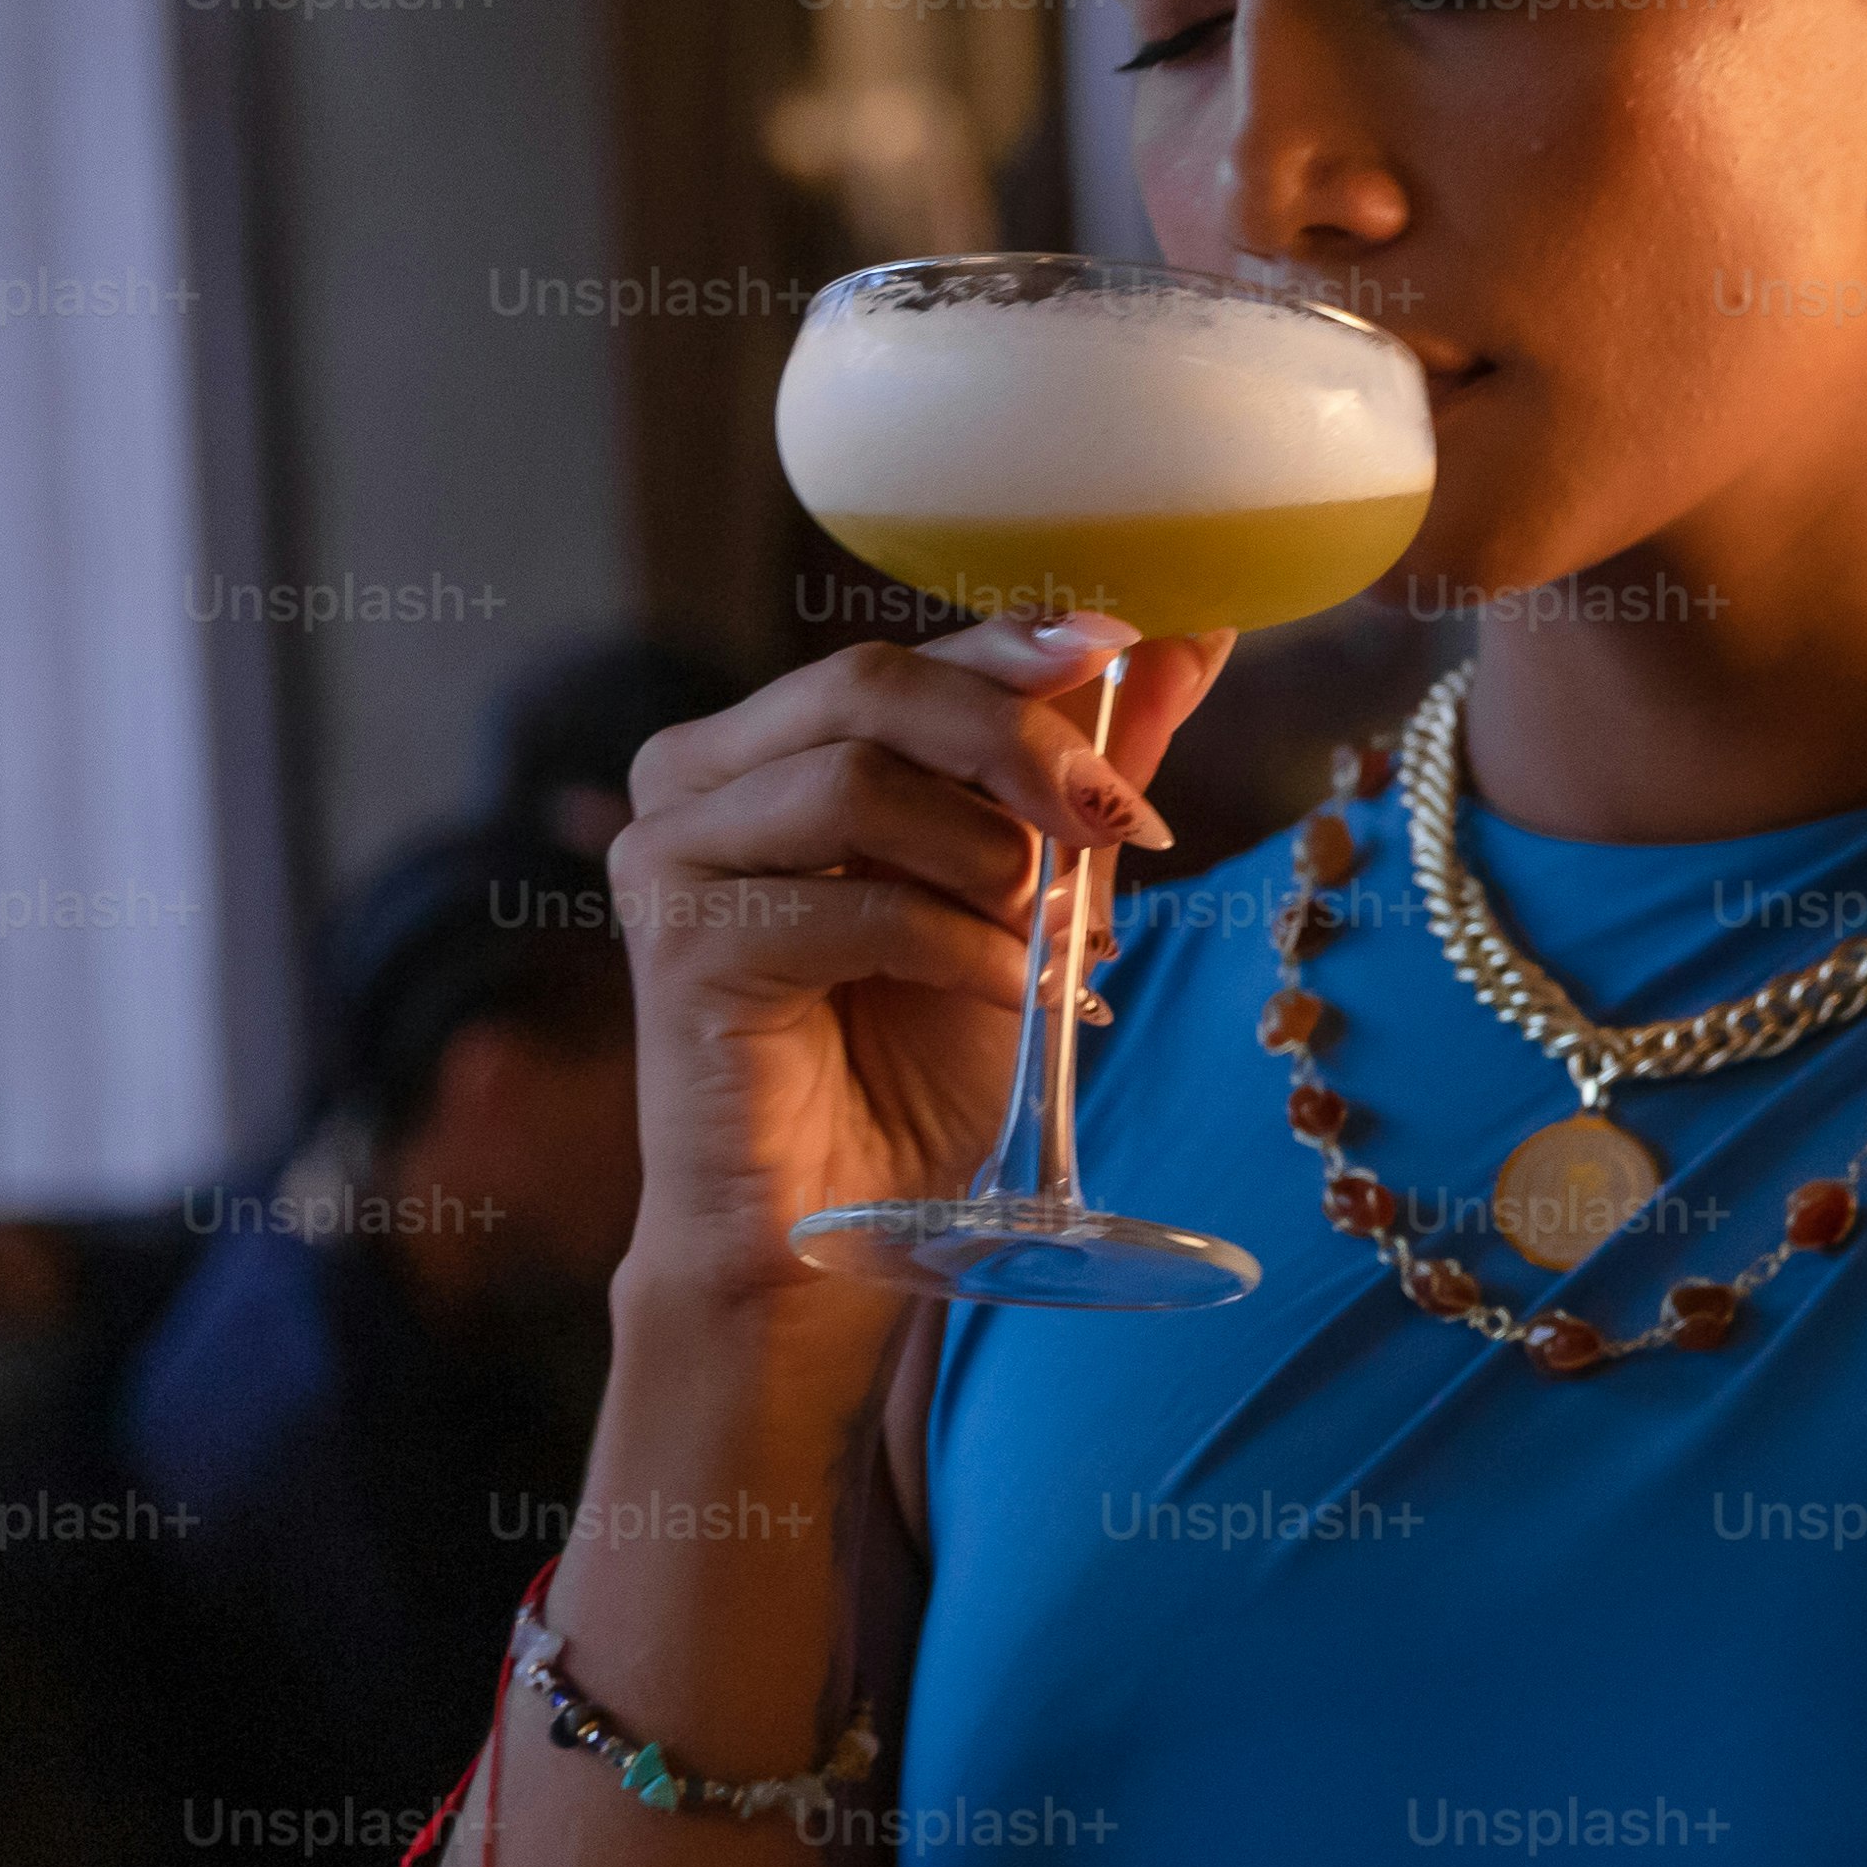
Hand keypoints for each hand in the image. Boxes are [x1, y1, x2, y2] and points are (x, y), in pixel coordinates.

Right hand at [604, 613, 1232, 1318]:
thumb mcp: (1029, 898)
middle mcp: (697, 780)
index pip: (903, 657)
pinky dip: (962, 947)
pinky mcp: (681, 947)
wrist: (843, 1222)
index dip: (1020, 645)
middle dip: (1019, 740)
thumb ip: (1085, 774)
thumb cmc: (920, 1065)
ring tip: (1045, 942)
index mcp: (768, 748)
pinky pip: (859, 903)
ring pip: (857, 778)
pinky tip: (1009, 996)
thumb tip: (1194, 643)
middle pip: (870, 685)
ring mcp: (672, 856)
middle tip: (1115, 814)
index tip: (1133, 647)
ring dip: (990, 861)